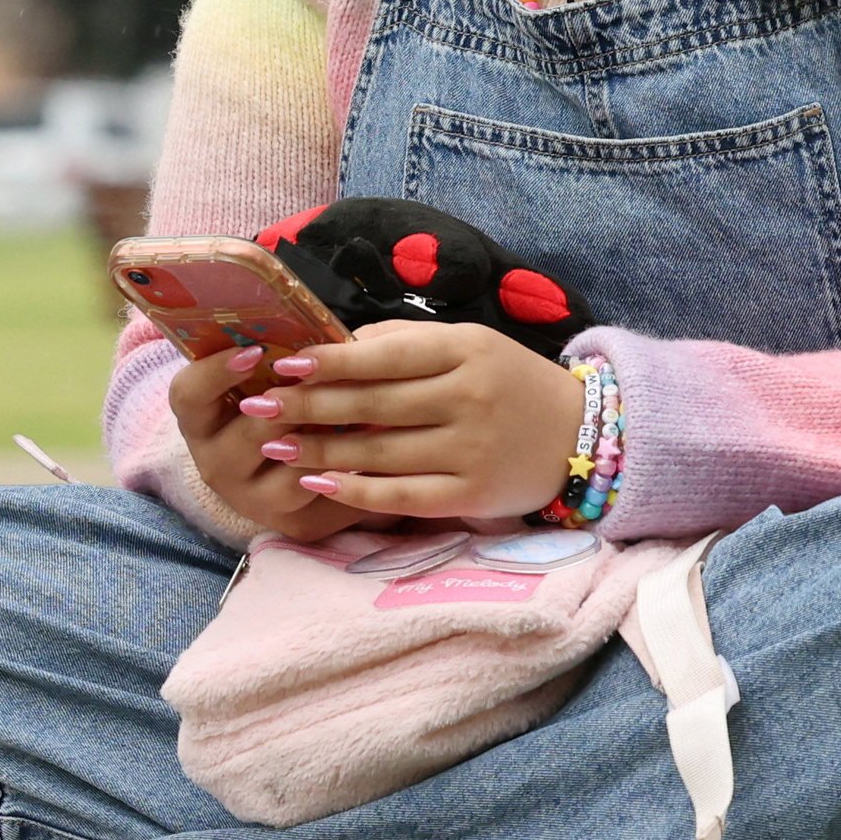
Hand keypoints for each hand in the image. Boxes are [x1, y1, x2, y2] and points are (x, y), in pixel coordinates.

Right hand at [169, 340, 360, 538]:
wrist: (299, 473)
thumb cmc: (282, 407)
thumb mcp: (265, 380)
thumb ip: (273, 358)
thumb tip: (305, 327)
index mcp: (200, 419)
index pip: (187, 394)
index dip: (216, 372)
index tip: (255, 351)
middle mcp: (214, 462)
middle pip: (247, 432)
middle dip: (291, 404)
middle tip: (323, 378)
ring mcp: (250, 498)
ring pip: (288, 462)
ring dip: (324, 429)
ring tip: (357, 402)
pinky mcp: (291, 523)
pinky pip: (321, 488)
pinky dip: (347, 459)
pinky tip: (370, 437)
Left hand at [240, 322, 586, 523]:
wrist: (583, 435)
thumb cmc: (508, 382)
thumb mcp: (468, 345)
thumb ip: (404, 343)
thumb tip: (334, 345)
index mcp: (466, 350)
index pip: (386, 355)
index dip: (329, 361)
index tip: (281, 363)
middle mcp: (469, 397)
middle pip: (374, 405)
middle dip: (308, 406)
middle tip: (257, 406)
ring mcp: (472, 449)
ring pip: (380, 452)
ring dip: (319, 450)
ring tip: (272, 446)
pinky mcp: (473, 494)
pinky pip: (403, 496)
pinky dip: (356, 491)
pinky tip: (317, 484)